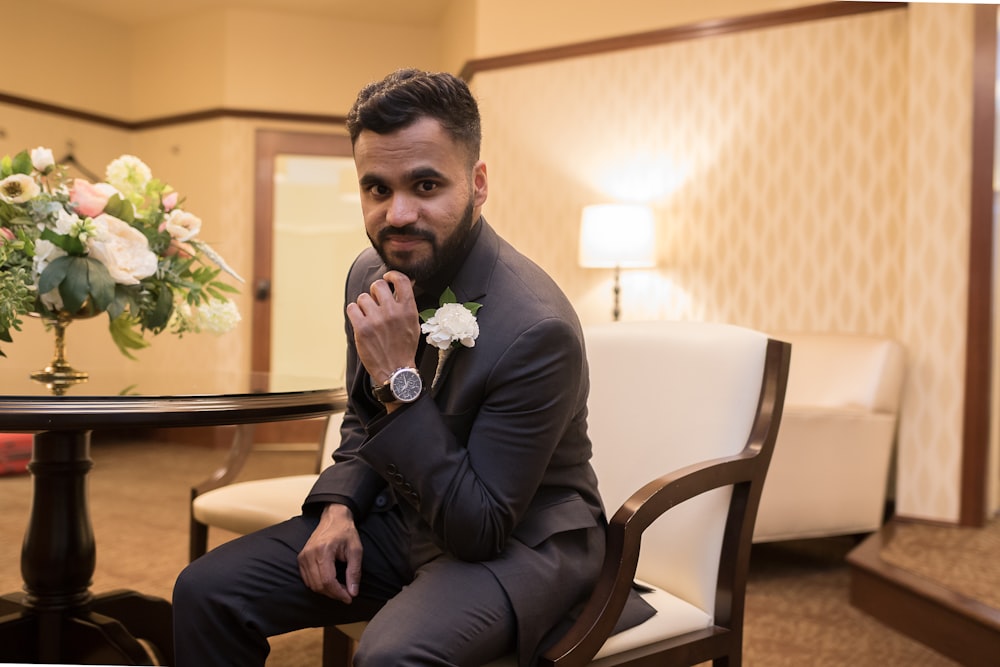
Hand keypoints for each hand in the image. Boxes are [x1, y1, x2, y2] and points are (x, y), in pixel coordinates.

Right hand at [298, 503, 362, 602]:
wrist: (334, 518)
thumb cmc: (346, 532)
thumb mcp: (356, 550)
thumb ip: (354, 572)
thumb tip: (353, 592)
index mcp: (323, 550)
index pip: (327, 580)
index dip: (338, 593)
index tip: (349, 598)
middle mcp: (309, 554)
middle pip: (318, 585)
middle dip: (334, 594)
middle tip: (347, 594)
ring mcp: (303, 556)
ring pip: (312, 585)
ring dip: (326, 591)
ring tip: (340, 588)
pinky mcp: (301, 558)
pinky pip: (307, 580)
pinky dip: (318, 585)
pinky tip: (330, 583)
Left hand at [346, 270, 419, 385]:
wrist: (396, 370)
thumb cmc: (404, 347)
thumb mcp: (413, 323)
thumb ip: (407, 303)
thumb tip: (404, 282)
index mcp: (408, 309)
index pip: (401, 280)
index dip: (392, 274)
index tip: (388, 277)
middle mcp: (392, 312)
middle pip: (378, 285)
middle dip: (375, 292)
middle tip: (376, 302)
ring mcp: (376, 320)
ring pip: (363, 297)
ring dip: (364, 305)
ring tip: (369, 317)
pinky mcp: (362, 328)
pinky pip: (351, 308)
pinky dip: (354, 313)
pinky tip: (360, 320)